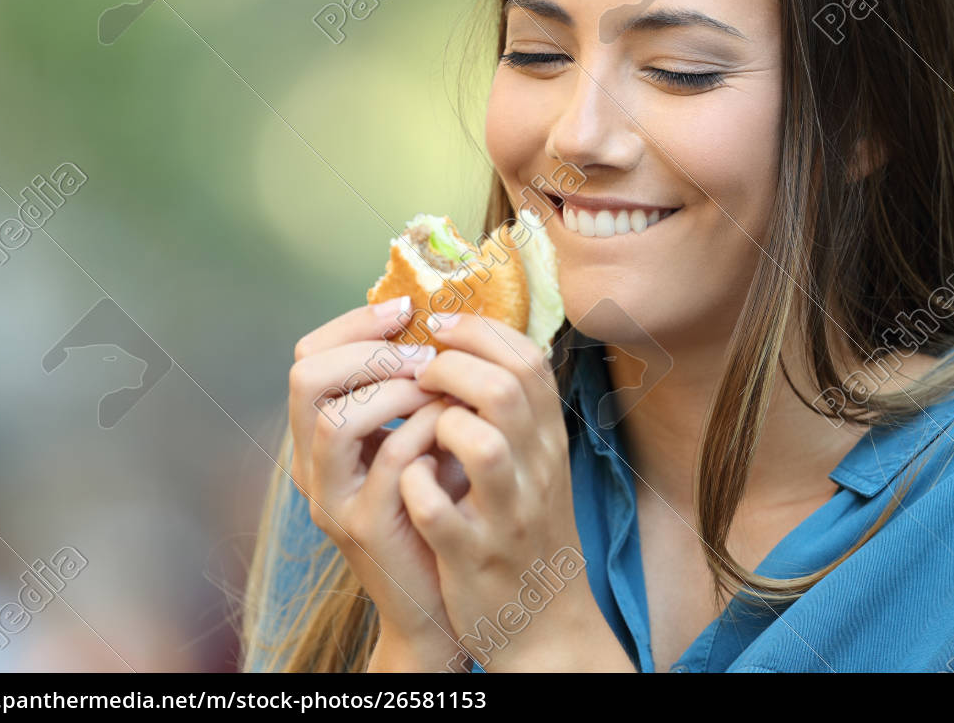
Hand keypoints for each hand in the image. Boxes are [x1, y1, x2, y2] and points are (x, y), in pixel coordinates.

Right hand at [288, 296, 469, 669]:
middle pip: (305, 377)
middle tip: (422, 351)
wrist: (436, 599)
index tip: (405, 309)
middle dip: (368, 349)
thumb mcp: (419, 436)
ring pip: (334, 417)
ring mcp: (332, 496)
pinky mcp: (364, 526)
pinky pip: (387, 459)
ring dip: (393, 388)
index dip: (353, 324)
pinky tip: (452, 424)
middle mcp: (311, 463)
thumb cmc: (437, 507)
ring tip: (436, 386)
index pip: (308, 357)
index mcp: (319, 436)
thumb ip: (414, 389)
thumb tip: (440, 320)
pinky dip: (423, 429)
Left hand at [401, 313, 626, 671]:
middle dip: (450, 367)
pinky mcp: (473, 558)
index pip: (527, 359)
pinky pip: (436, 509)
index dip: (478, 331)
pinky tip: (405, 482)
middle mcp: (536, 471)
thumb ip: (512, 408)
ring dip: (437, 422)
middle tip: (419, 375)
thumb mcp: (534, 461)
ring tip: (416, 426)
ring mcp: (506, 515)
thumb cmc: (526, 530)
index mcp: (548, 440)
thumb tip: (471, 342)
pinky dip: (413, 487)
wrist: (546, 624)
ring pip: (481, 443)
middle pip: (505, 388)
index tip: (438, 328)